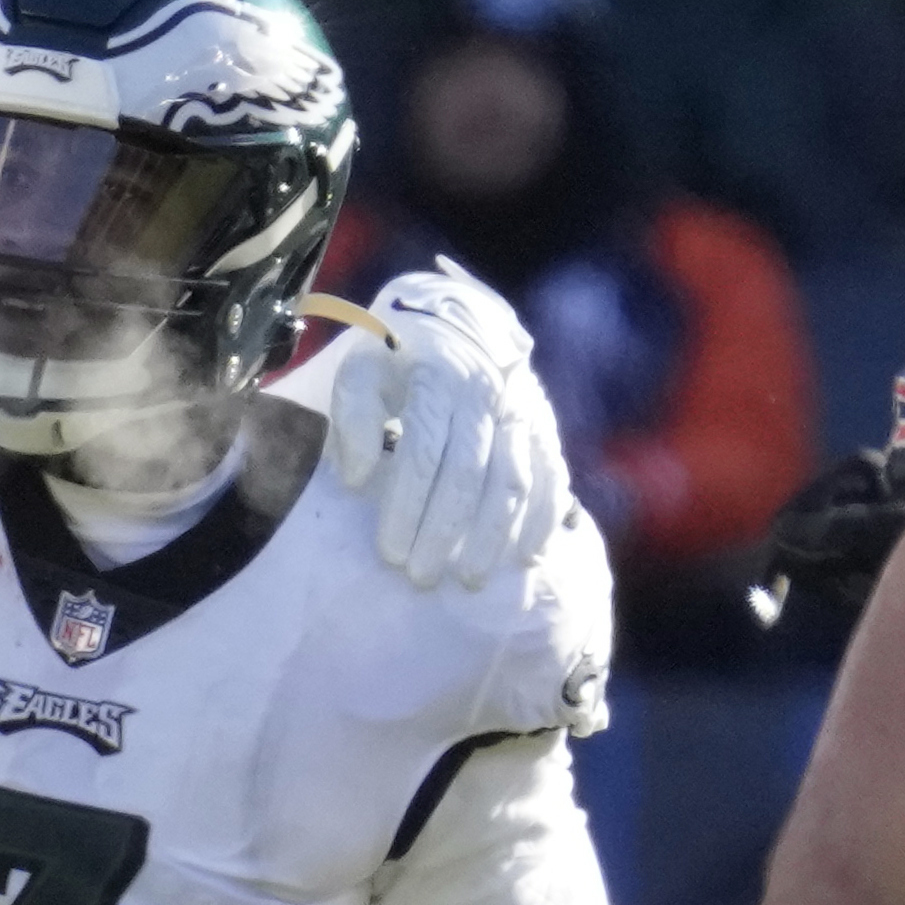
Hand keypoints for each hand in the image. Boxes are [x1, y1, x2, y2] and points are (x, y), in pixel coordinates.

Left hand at [319, 267, 573, 587]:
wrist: (460, 325)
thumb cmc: (399, 362)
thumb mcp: (361, 373)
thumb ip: (352, 421)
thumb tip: (356, 479)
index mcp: (438, 378)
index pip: (424, 453)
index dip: (407, 508)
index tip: (390, 552)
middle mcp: (487, 394)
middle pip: (469, 476)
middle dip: (444, 532)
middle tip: (422, 577)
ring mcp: (523, 413)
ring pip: (514, 483)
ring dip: (492, 537)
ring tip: (469, 579)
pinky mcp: (546, 431)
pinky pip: (552, 480)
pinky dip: (541, 522)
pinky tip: (525, 558)